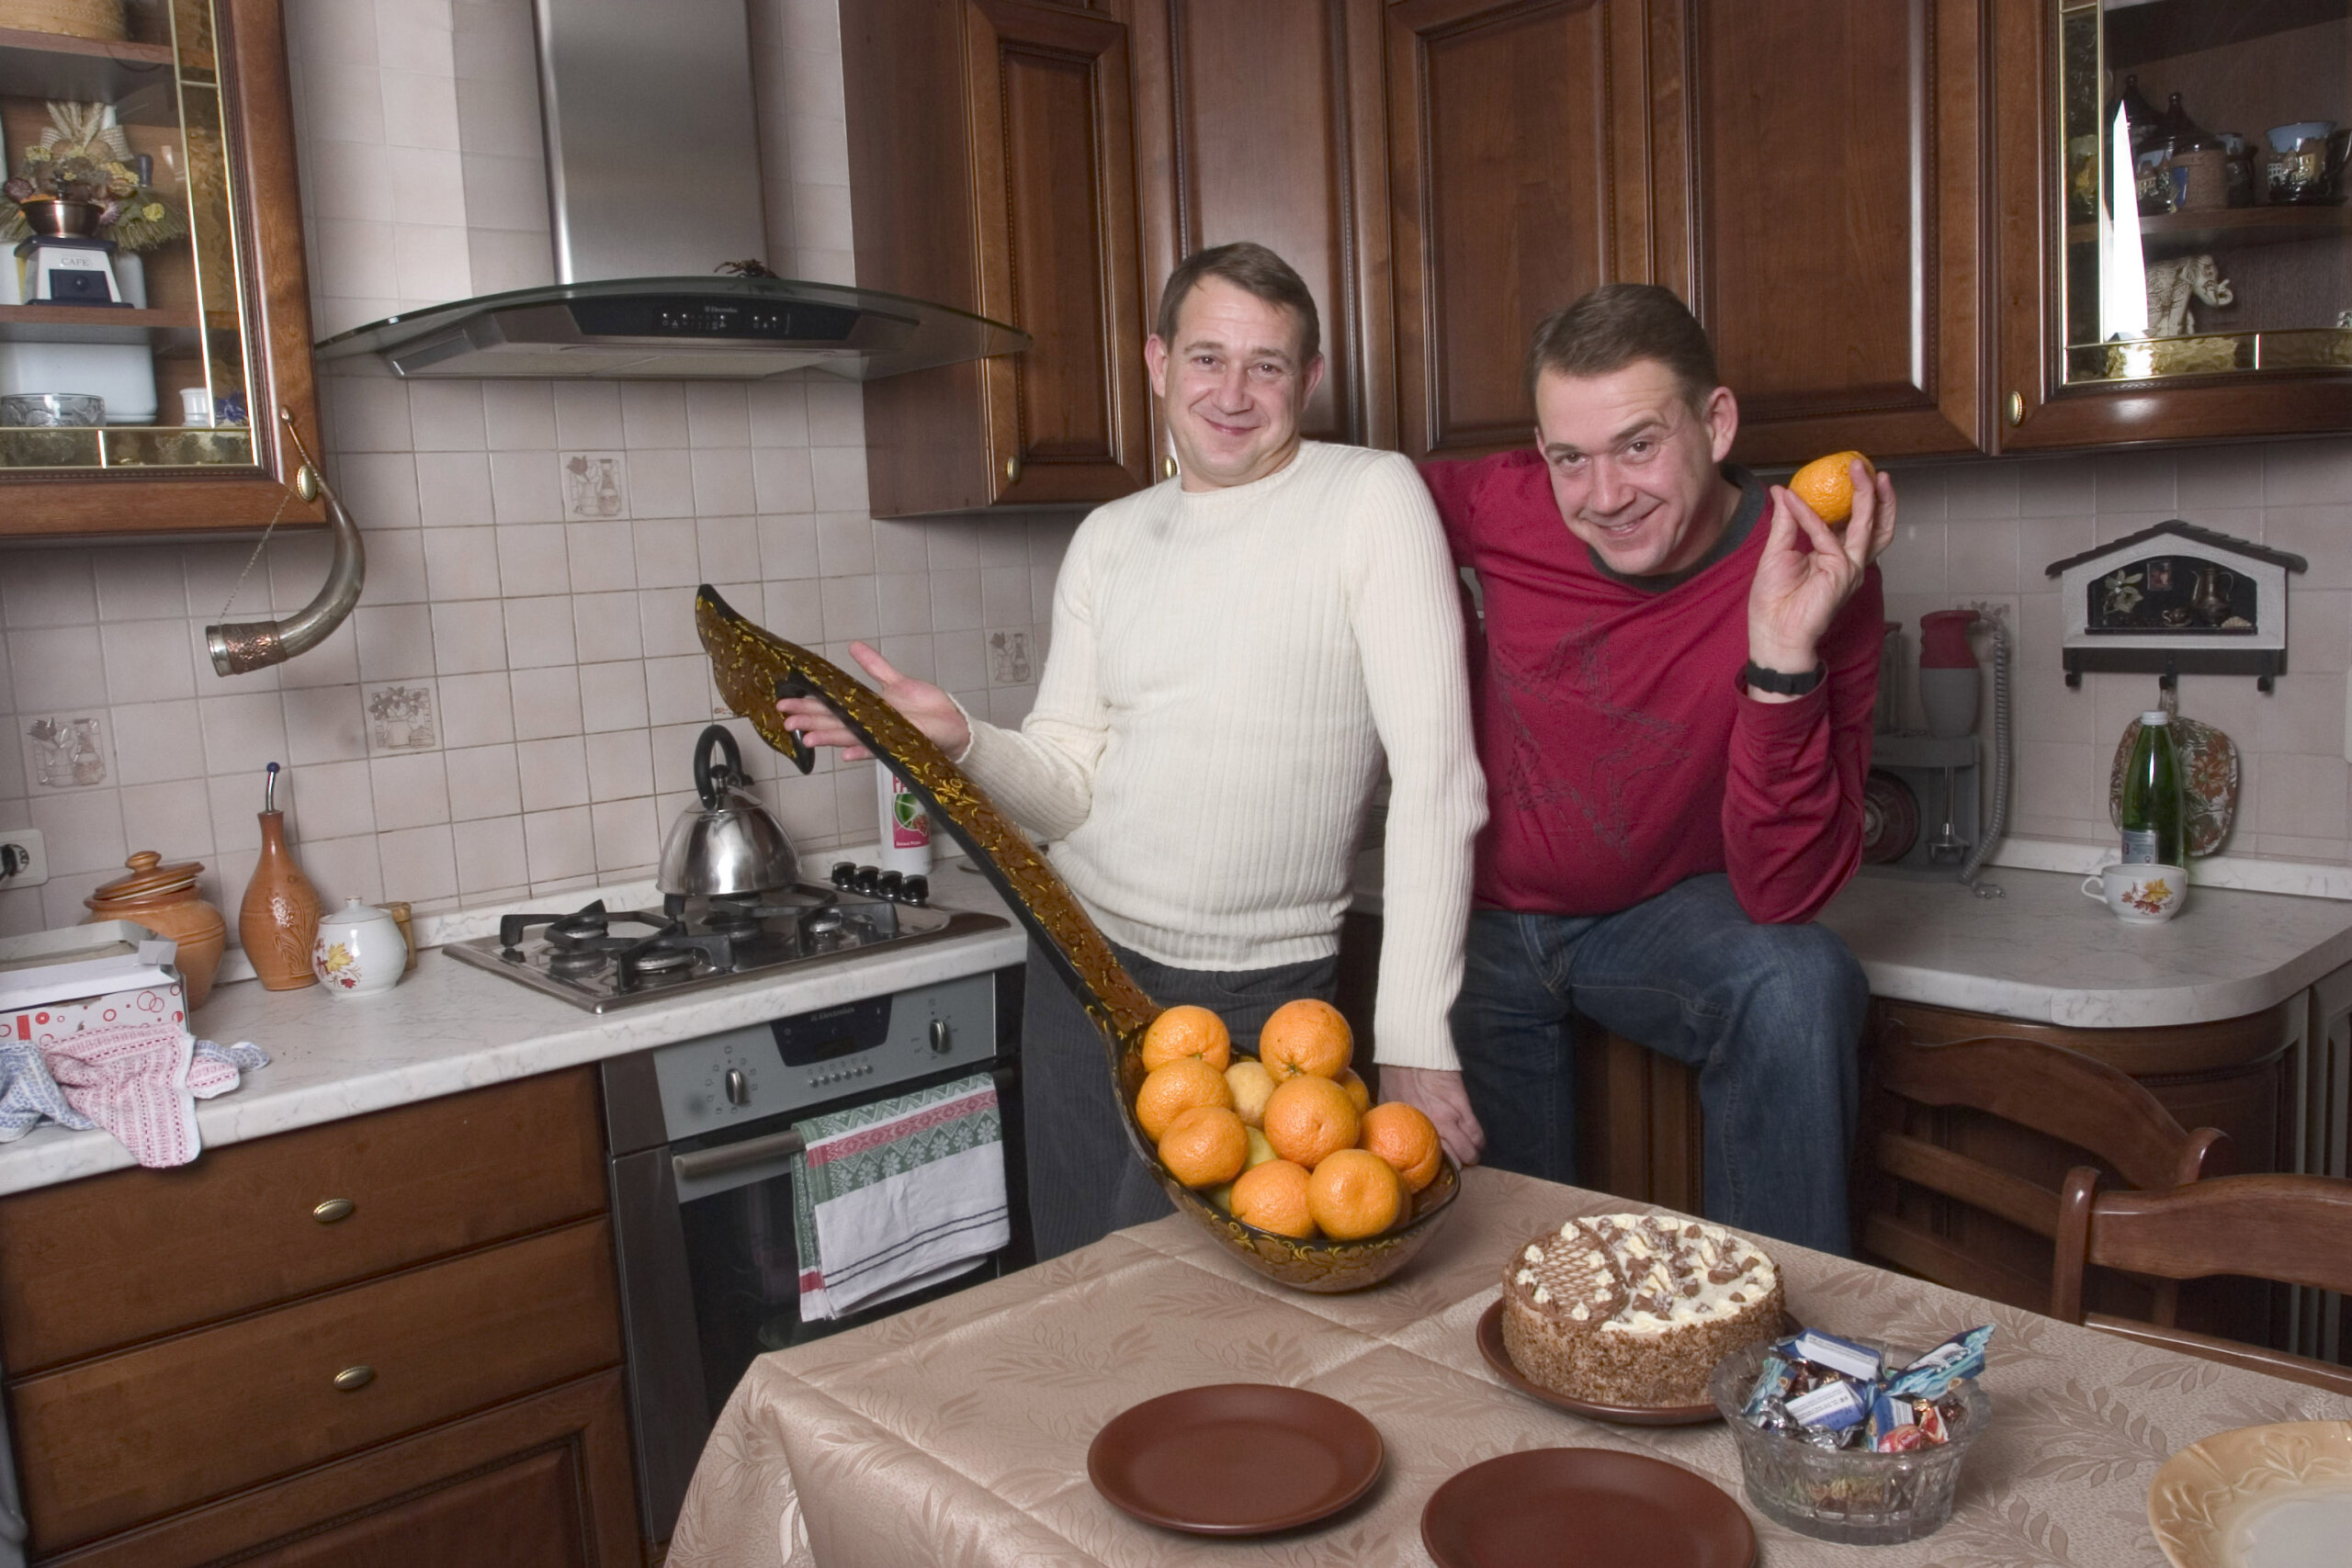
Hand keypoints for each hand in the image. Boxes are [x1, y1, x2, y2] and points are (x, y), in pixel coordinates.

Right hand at [774, 641, 971, 760]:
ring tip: (806, 738)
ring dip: (827, 737)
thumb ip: (874, 666)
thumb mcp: (897, 682)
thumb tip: (854, 646)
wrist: (951, 723)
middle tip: (786, 719)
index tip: (785, 702)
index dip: (808, 706)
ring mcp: (882, 735)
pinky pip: (877, 748)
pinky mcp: (900, 742)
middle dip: (809, 721)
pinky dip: (862, 752)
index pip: (831, 708)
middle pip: (834, 723)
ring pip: (849, 735)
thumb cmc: (925, 708)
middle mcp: (870, 726)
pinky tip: (845, 754)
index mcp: (866, 711)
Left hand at [1379, 1065, 1483, 1166]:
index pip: (1428, 1162)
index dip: (1434, 1169)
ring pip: (1470, 1151)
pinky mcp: (1463, 1106)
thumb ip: (1393, 1122)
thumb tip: (1387, 1135)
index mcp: (1412, 1129)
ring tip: (1467, 1153)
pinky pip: (1477, 1134)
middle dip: (1456, 1166)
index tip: (1434, 1168)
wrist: (1412, 1051)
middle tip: (1453, 1162)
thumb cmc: (1395, 1074)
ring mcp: (1451, 1118)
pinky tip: (1474, 1141)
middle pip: (1454, 1162)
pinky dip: (1478, 1141)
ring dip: (1470, 1156)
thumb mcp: (1387, 1104)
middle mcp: (1433, 1128)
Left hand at [1745, 460, 1896, 692]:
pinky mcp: (1841, 573)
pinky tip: (1792, 499)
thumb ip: (1786, 522)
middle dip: (1874, 493)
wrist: (1773, 634)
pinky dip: (1807, 515)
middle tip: (1863, 466)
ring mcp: (1849, 567)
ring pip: (1867, 526)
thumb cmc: (1774, 601)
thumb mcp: (1777, 552)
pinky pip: (1824, 535)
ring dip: (1866, 496)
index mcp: (1835, 556)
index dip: (1852, 498)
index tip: (1842, 474)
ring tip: (1862, 472)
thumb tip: (1784, 491)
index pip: (1853, 523)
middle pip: (1874, 523)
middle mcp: (1849, 561)